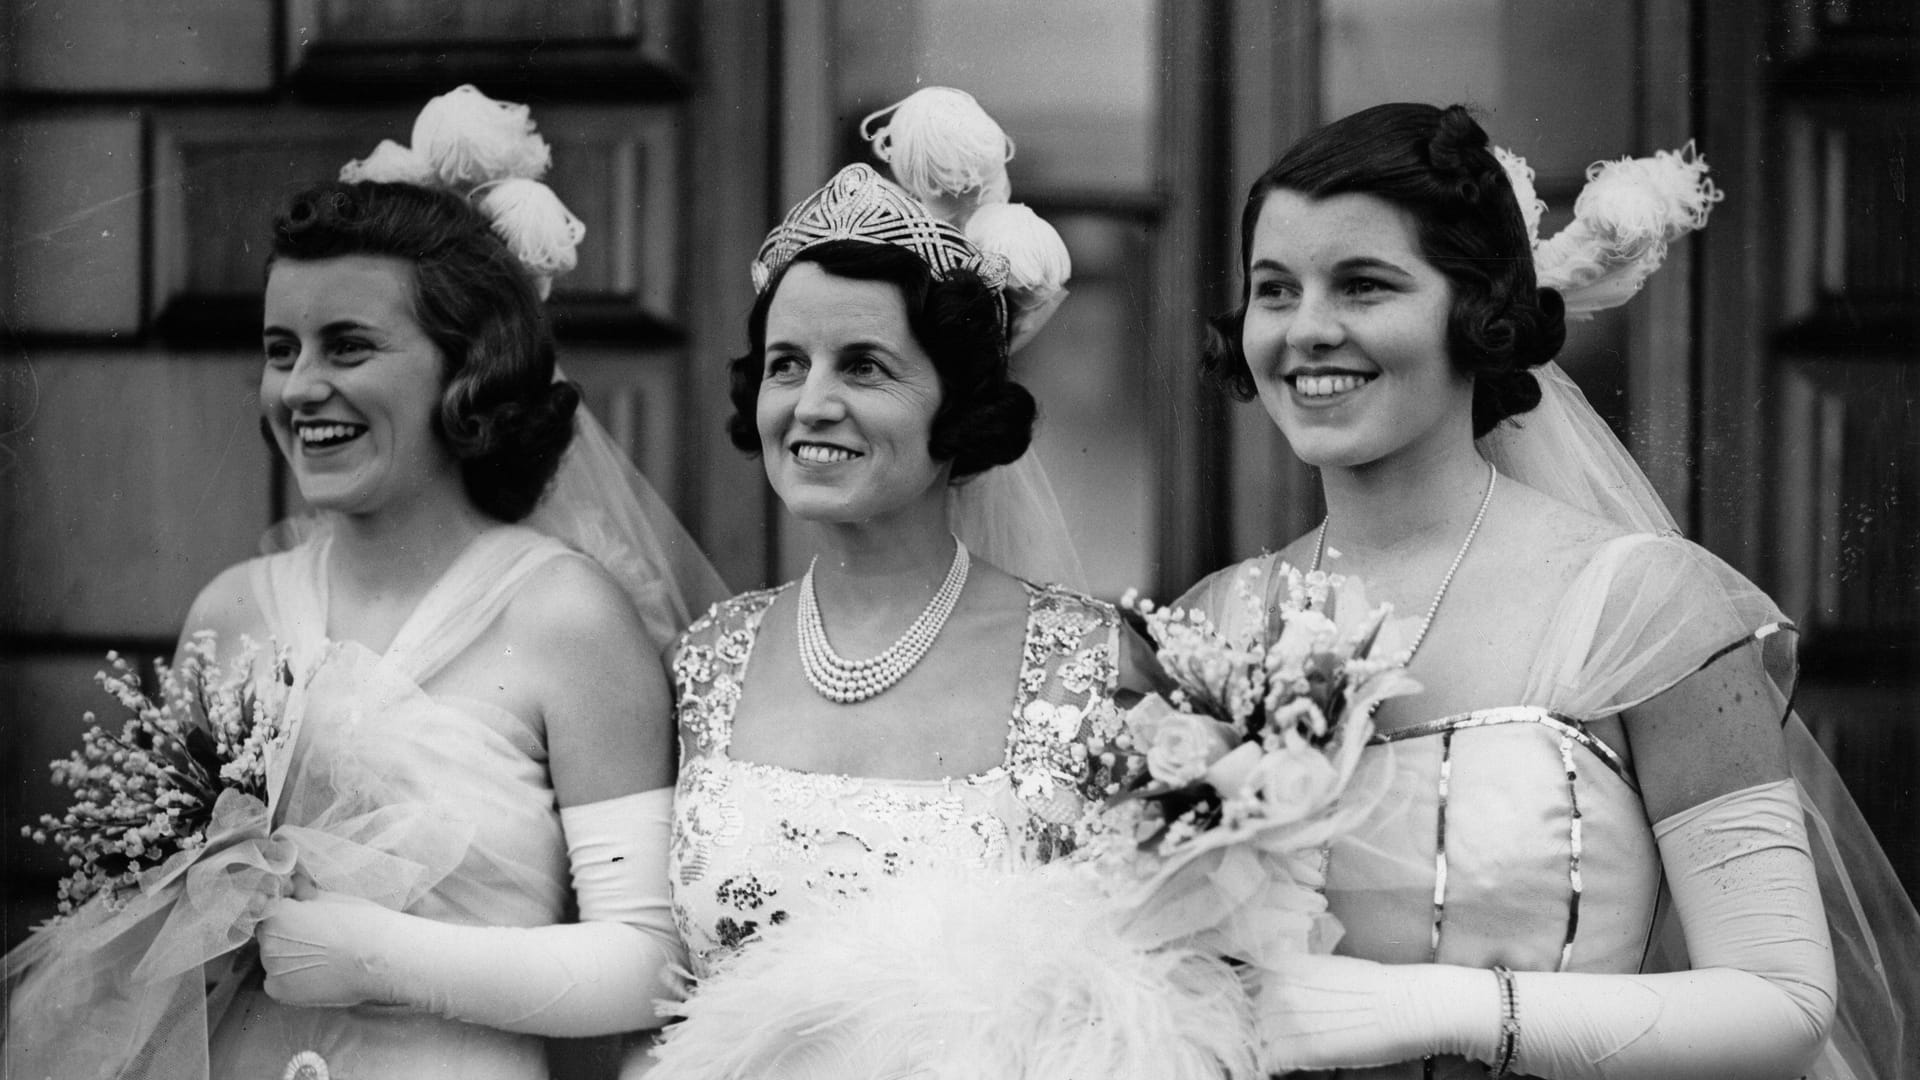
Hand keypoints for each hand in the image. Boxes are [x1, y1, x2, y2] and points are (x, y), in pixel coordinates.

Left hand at [257, 877, 399, 1007]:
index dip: (288, 912)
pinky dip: (289, 978)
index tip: (305, 915)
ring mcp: (272, 969)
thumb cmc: (362, 922)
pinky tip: (313, 973)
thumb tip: (294, 885)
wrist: (380, 958)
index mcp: (278, 913)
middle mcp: (268, 941)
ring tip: (319, 957)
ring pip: (273, 958)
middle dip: (286, 933)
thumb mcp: (331, 899)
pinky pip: (276, 982)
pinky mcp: (280, 992)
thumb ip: (304, 894)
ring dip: (287, 957)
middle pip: (270, 935)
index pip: (271, 909)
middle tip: (315, 937)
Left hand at [1253, 953, 1494, 1071]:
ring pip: (1261, 1039)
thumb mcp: (1333, 967)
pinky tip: (1297, 1066)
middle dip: (1271, 1028)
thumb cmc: (1379, 988)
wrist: (1410, 1006)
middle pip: (1257, 1015)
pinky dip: (1279, 1067)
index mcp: (1288, 966)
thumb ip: (1304, 972)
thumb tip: (1285, 970)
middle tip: (1295, 1038)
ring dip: (1274, 1048)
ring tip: (1297, 1053)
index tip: (1284, 1016)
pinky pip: (1271, 1062)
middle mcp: (1280, 988)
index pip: (1258, 988)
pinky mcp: (1300, 1048)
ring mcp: (1288, 1019)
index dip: (1269, 1005)